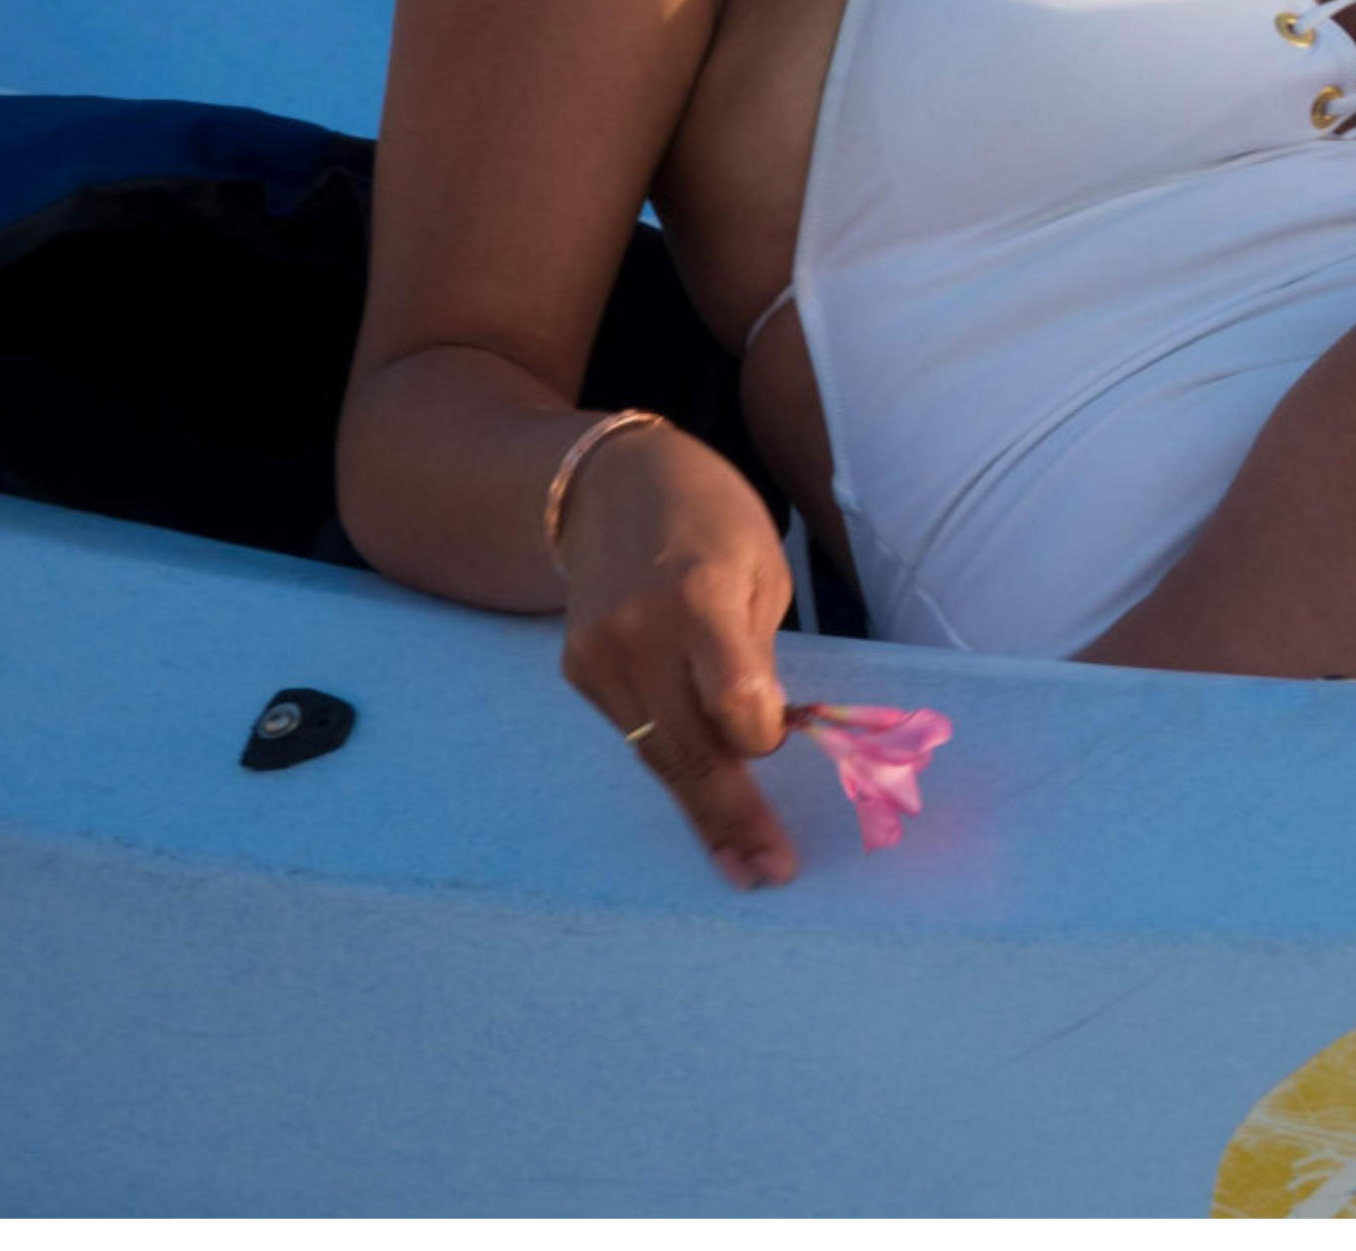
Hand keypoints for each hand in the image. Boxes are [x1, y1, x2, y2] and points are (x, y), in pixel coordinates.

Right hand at [551, 425, 802, 888]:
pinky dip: (672, 760)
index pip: (731, 696)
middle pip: (687, 746)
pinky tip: (704, 794)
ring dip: (701, 809)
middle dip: (730, 817)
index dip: (760, 734)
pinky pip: (634, 731)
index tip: (779, 743)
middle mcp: (636, 631)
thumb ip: (757, 655)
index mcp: (697, 594)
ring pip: (656, 752)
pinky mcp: (577, 671)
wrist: (610, 483)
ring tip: (740, 860)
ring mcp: (596, 655)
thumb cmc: (711, 518)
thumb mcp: (761, 567)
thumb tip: (763, 737)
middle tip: (765, 873)